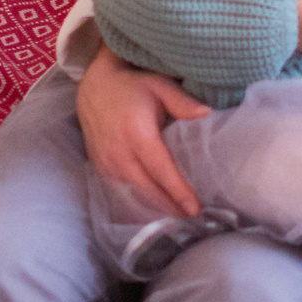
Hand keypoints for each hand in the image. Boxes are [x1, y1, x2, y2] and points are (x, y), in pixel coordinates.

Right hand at [76, 47, 210, 215]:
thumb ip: (183, 102)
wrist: (94, 87)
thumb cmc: (132, 86)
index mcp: (137, 133)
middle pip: (148, 188)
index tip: (195, 208)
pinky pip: (122, 188)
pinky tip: (156, 201)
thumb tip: (207, 112)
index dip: (178, 192)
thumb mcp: (160, 86)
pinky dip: (140, 196)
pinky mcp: (100, 166)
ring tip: (178, 212)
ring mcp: (106, 161)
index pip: (161, 170)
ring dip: (156, 204)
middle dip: (171, 206)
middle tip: (192, 215)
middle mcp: (119, 151)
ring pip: (135, 191)